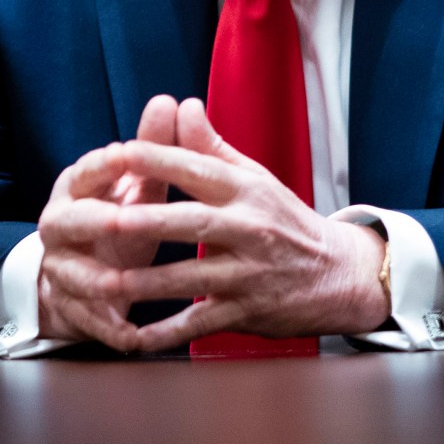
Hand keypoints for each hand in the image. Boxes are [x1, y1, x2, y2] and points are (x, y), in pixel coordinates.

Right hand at [36, 95, 183, 347]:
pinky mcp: (70, 308)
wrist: (87, 279)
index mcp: (75, 191)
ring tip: (123, 285)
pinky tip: (133, 336)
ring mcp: (60, 270)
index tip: (128, 155)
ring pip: (73, 276)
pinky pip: (87, 321)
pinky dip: (109, 329)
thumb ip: (154, 148)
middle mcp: (59, 227)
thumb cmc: (120, 221)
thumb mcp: (137, 186)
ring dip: (98, 281)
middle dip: (95, 221)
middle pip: (67, 222)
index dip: (103, 164)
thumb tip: (170, 100)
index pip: (84, 171)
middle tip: (123, 220)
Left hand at [92, 98, 389, 351]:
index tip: (118, 153)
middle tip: (105, 220)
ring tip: (104, 283)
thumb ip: (212, 147)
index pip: (197, 169)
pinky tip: (134, 338)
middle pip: (192, 223)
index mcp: (246, 191)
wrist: (340, 276)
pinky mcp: (247, 311)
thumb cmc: (287, 222)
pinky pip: (201, 324)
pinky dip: (168, 333)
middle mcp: (248, 229)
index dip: (157, 160)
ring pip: (191, 278)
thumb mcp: (256, 179)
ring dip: (146, 284)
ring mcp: (248, 274)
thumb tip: (182, 105)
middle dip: (148, 222)